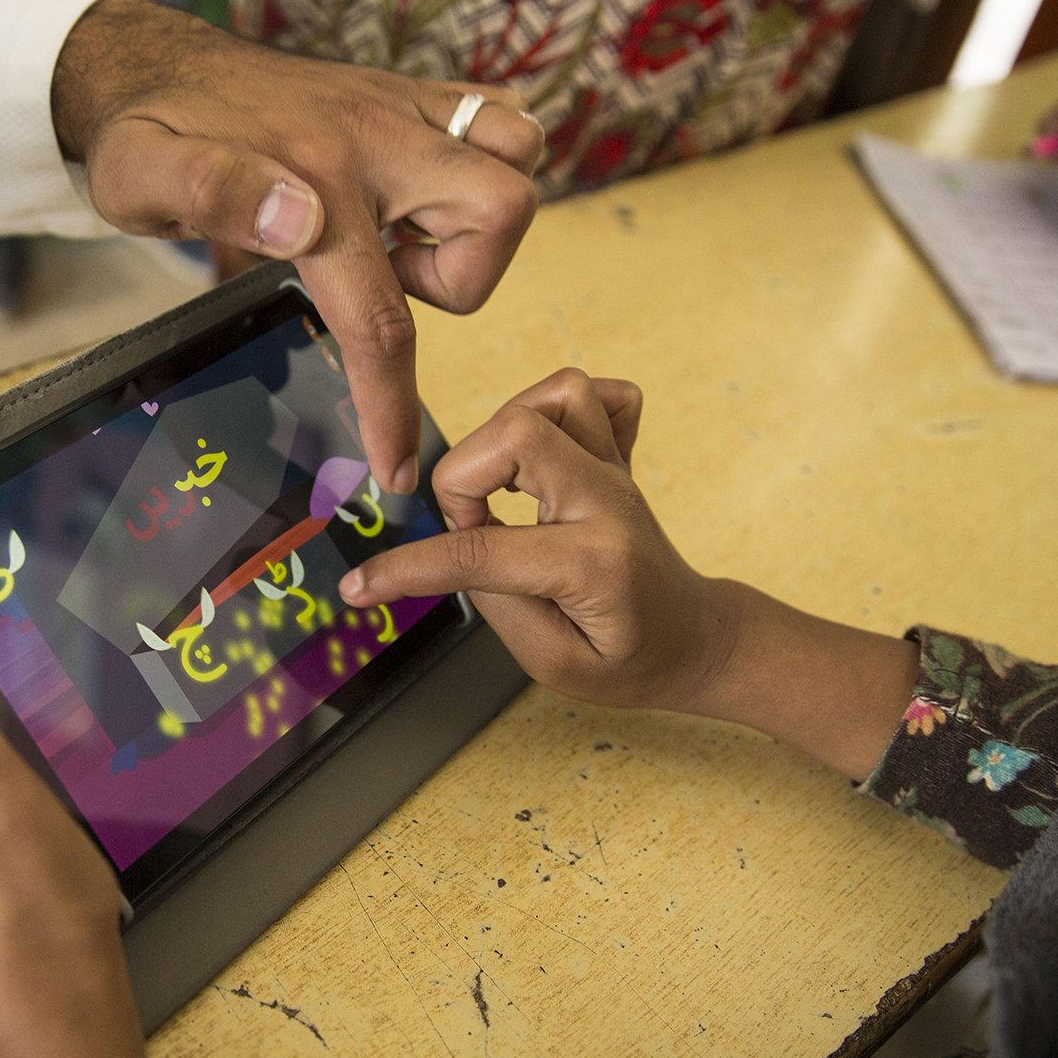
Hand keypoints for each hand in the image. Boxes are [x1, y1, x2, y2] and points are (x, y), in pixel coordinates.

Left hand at [52, 0, 543, 495]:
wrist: (152, 62)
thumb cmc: (146, 132)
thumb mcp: (140, 171)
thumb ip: (211, 193)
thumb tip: (298, 221)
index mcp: (313, 178)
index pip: (378, 314)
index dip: (393, 405)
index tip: (399, 468)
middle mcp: (374, 133)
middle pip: (498, 210)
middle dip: (463, 274)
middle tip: (388, 277)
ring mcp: (402, 104)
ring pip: (516, 155)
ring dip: (478, 218)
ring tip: (402, 234)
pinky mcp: (412, 91)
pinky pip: (499, 116)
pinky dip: (486, 162)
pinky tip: (420, 193)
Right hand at [337, 369, 735, 710]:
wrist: (695, 639)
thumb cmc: (630, 660)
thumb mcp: (556, 665)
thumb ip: (500, 604)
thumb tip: (453, 555)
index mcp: (593, 563)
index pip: (481, 550)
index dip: (409, 569)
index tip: (361, 586)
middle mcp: (607, 501)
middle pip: (517, 430)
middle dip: (461, 476)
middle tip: (469, 526)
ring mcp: (617, 470)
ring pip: (556, 393)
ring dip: (504, 429)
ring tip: (498, 486)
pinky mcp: (619, 456)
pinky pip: (596, 393)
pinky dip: (555, 408)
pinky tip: (540, 455)